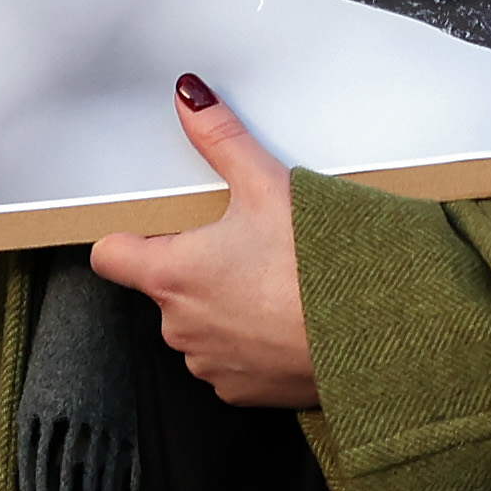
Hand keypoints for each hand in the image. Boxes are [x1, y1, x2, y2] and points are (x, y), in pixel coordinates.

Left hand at [87, 74, 319, 411]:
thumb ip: (221, 139)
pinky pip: (228, 362)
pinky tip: (284, 322)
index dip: (129, 239)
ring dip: (222, 308)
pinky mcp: (242, 391)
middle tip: (245, 249)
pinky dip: (248, 343)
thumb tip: (190, 99)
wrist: (380, 333)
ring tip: (272, 286)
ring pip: (197, 326)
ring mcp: (209, 363)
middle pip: (163, 288)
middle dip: (194, 269)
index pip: (110, 256)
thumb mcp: (269, 186)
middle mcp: (179, 326)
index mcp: (172, 275)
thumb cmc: (322, 267)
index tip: (157, 231)